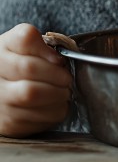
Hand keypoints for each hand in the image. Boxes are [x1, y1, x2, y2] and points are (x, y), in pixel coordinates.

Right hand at [0, 23, 72, 137]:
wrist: (7, 92)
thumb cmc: (25, 67)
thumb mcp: (32, 49)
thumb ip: (45, 47)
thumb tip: (58, 59)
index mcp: (4, 47)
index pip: (25, 39)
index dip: (46, 50)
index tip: (59, 59)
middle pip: (28, 67)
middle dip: (57, 74)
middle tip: (67, 79)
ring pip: (31, 94)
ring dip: (57, 94)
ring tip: (64, 92)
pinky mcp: (7, 122)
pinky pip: (35, 117)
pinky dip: (54, 111)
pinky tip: (56, 105)